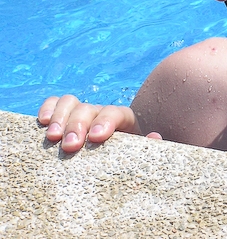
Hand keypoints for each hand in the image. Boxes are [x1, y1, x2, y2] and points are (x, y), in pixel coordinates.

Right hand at [37, 94, 161, 151]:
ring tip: (52, 137)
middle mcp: (100, 112)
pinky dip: (47, 108)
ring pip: (70, 102)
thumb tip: (154, 137)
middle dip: (78, 125)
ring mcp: (82, 112)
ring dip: (60, 117)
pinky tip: (41, 123)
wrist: (120, 152)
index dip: (105, 122)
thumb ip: (149, 146)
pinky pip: (54, 103)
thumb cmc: (130, 156)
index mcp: (123, 119)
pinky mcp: (64, 117)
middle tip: (71, 147)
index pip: (115, 112)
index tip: (96, 138)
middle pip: (88, 108)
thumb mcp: (141, 152)